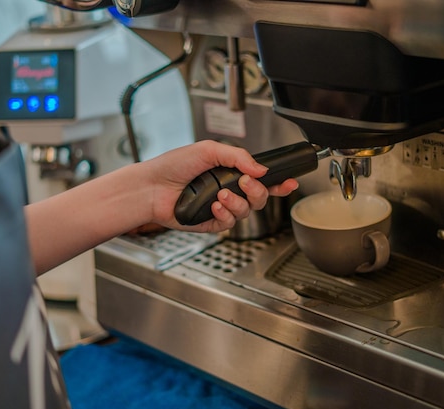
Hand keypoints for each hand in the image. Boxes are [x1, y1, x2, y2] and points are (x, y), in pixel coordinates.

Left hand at [144, 140, 298, 232]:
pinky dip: (225, 214)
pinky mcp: (211, 223)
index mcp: (231, 172)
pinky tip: (213, 206)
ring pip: (247, 212)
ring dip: (238, 203)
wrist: (152, 186)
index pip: (262, 179)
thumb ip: (238, 156)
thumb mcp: (209, 149)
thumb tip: (261, 168)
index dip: (279, 182)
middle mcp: (229, 191)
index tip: (291, 181)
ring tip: (221, 194)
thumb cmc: (174, 165)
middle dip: (259, 191)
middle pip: (260, 198)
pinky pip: (230, 223)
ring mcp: (221, 208)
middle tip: (245, 183)